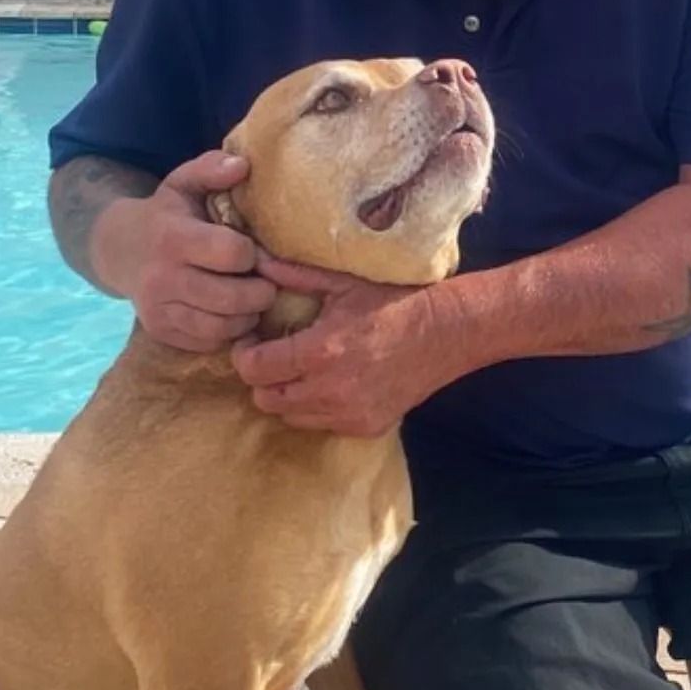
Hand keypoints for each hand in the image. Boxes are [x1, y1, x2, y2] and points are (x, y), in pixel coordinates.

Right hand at [94, 151, 275, 351]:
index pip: (231, 254)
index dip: (252, 254)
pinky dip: (228, 332)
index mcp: (173, 238)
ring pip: (223, 327)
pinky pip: (209, 343)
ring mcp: (159, 310)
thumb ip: (211, 169)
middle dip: (260, 292)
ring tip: (251, 299)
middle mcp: (163, 278)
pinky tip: (230, 313)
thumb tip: (243, 165)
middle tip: (266, 283)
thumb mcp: (182, 183)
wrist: (119, 250)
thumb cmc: (165, 214)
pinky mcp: (161, 332)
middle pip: (232, 298)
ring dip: (248, 315)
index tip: (253, 250)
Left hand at [232, 256, 467, 435]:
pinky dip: (316, 408)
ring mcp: (349, 414)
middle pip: (265, 399)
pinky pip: (321, 424)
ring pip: (289, 416)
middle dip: (262, 377)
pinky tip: (329, 383)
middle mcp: (331, 390)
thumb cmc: (393, 302)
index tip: (250, 341)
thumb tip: (256, 262)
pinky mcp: (365, 428)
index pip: (254, 369)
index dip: (244, 355)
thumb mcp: (344, 284)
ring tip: (300, 370)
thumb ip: (296, 276)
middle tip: (272, 356)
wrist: (447, 333)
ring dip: (286, 395)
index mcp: (321, 351)